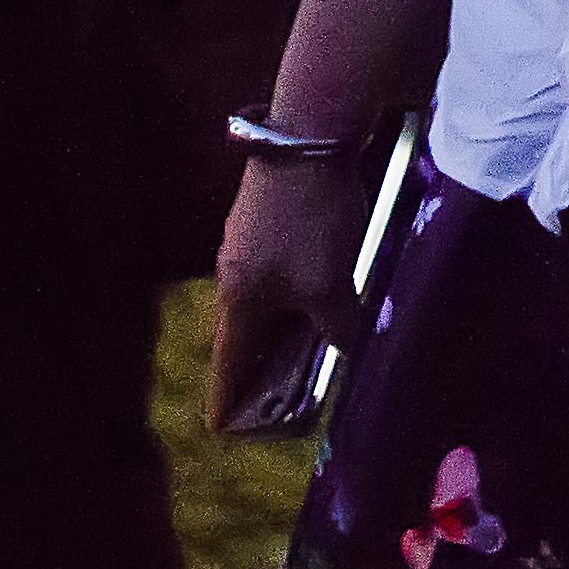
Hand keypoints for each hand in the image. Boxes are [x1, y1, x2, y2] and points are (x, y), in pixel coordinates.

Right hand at [203, 150, 370, 430]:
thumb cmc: (312, 219)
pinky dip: (291, 299)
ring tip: (311, 352)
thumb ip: (336, 328)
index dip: (228, 404)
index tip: (225, 432)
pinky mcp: (261, 221)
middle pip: (242, 339)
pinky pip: (272, 277)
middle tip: (285, 400)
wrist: (305, 136)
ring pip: (261, 305)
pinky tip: (320, 297)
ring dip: (281, 332)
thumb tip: (343, 348)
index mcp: (238, 302)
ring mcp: (243, 245)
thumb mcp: (331, 286)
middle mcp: (231, 277)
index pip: (226, 368)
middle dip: (260, 372)